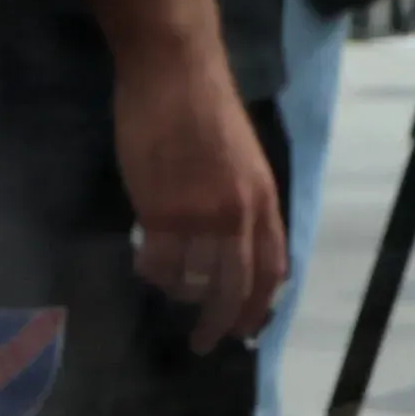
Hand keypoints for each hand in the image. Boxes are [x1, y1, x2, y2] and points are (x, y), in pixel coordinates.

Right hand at [117, 59, 288, 352]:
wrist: (174, 72)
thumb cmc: (204, 107)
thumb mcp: (241, 158)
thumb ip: (241, 201)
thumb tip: (232, 245)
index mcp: (263, 198)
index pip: (271, 269)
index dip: (259, 306)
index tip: (246, 330)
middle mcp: (237, 214)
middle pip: (233, 287)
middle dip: (220, 323)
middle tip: (204, 343)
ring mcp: (199, 215)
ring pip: (192, 280)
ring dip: (178, 292)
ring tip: (166, 287)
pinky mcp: (162, 212)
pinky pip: (158, 263)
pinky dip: (150, 272)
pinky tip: (143, 264)